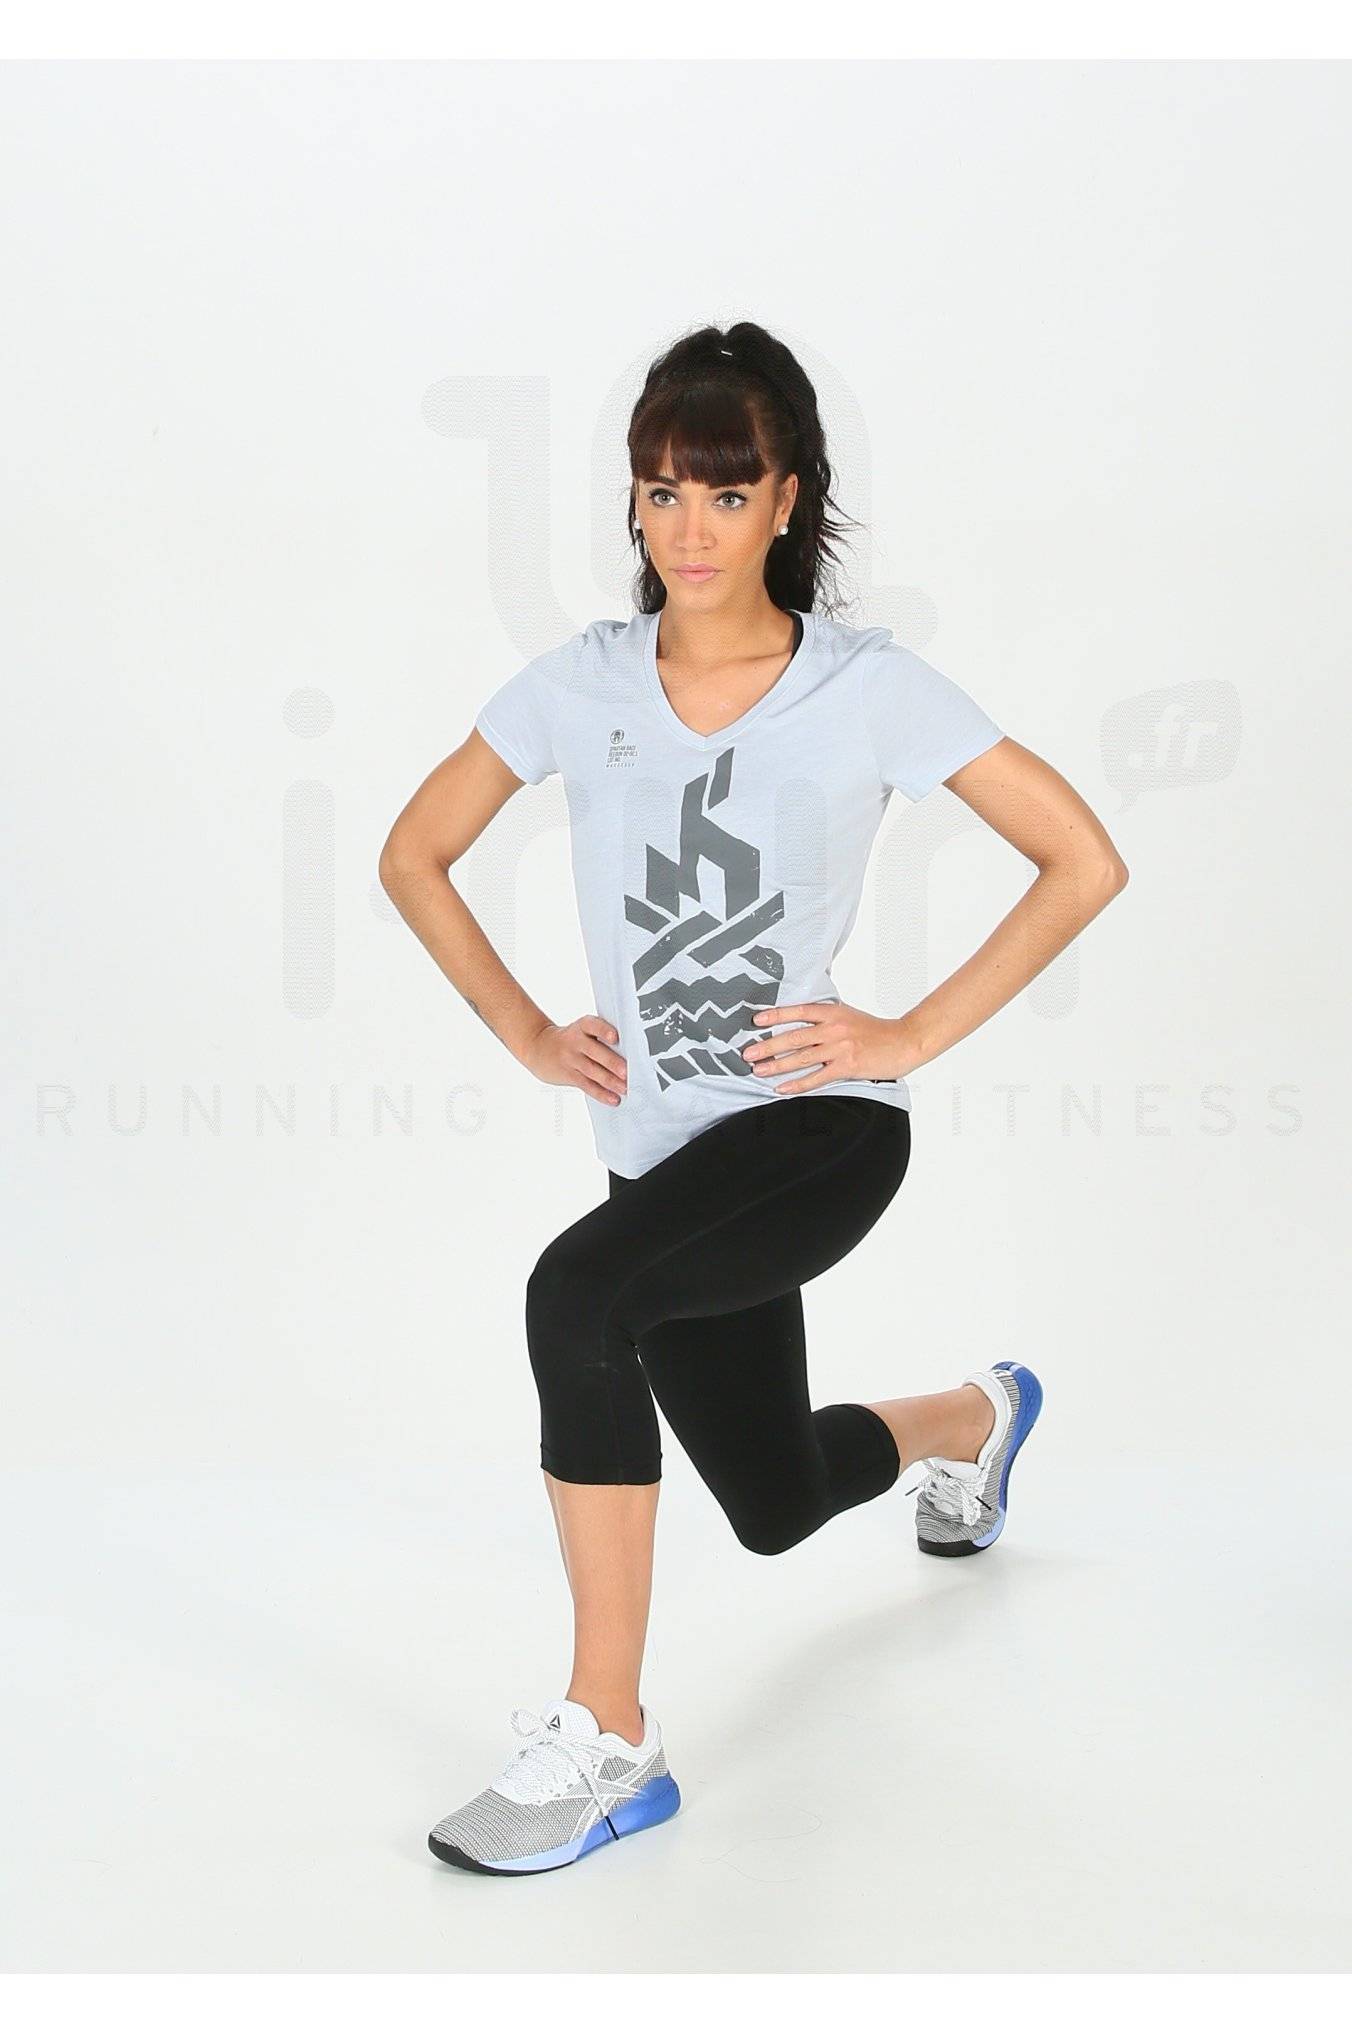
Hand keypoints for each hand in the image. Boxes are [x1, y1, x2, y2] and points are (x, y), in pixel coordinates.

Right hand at [521, 1015, 627, 1106]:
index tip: (615, 1037)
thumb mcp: (581, 1031)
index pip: (593, 1025)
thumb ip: (600, 1039)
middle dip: (612, 1063)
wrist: (539, 1047)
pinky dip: (601, 1093)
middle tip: (626, 1072)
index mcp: (582, 1027)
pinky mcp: (569, 1075)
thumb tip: (627, 1057)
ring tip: (625, 1088)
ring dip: (610, 1081)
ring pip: (593, 1071)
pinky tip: (613, 1098)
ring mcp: (571, 1059)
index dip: (604, 1030)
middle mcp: (575, 1041)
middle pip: (595, 1052)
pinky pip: (587, 1085)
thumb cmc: (569, 1040)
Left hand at [741, 1000, 913, 1094]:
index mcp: (833, 1012)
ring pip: (801, 1058)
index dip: (776, 1015)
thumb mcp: (848, 1015)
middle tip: (748, 1053)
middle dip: (768, 1046)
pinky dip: (797, 1084)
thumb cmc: (875, 1030)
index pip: (799, 1012)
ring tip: (758, 1071)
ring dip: (777, 1066)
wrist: (903, 1041)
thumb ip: (825, 1017)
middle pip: (794, 1037)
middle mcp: (834, 1029)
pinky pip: (816, 1077)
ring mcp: (840, 1048)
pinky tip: (782, 1088)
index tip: (756, 1020)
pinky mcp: (846, 1066)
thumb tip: (798, 1022)